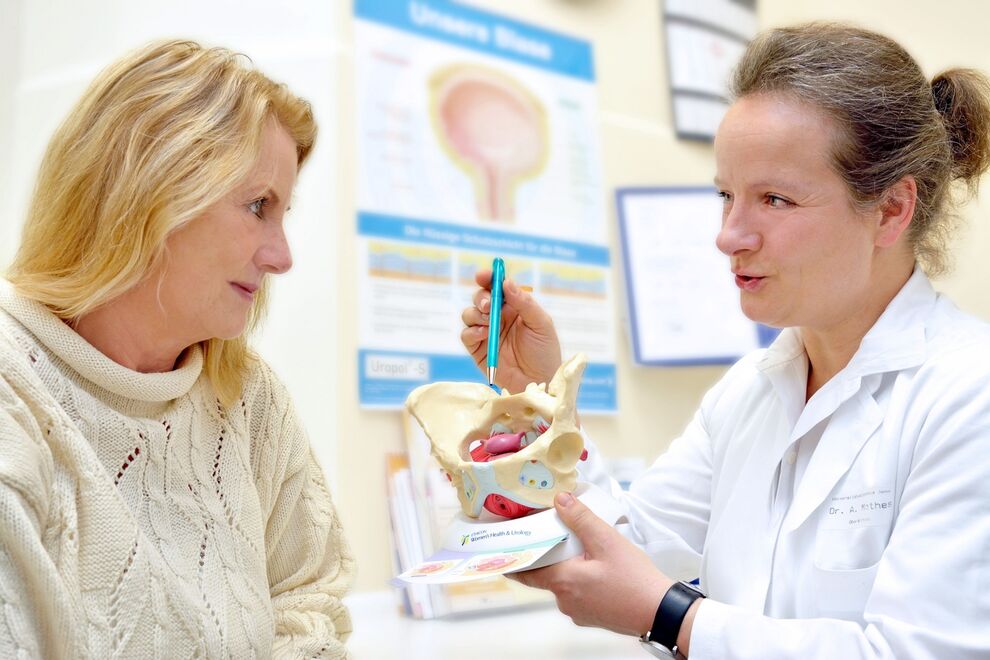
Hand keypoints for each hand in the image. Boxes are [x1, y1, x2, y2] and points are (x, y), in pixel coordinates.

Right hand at [460, 269, 561, 393]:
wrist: (539, 382)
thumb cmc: (545, 352)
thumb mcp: (541, 324)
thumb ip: (524, 302)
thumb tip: (506, 282)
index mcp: (514, 307)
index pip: (498, 287)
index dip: (489, 278)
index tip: (483, 275)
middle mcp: (498, 317)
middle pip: (480, 298)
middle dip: (480, 297)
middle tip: (488, 306)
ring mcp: (486, 333)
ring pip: (469, 314)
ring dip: (476, 314)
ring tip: (489, 323)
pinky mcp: (478, 349)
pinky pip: (466, 335)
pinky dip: (472, 331)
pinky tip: (484, 335)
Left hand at [511, 492, 672, 636]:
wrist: (661, 612)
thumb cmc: (635, 580)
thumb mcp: (606, 541)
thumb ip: (581, 519)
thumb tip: (560, 500)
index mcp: (563, 582)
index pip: (527, 571)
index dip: (517, 558)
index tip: (507, 549)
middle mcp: (565, 601)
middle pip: (548, 574)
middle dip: (552, 555)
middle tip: (557, 535)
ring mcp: (579, 612)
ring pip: (565, 583)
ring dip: (570, 567)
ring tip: (585, 549)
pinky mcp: (592, 616)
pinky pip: (579, 594)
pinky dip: (583, 580)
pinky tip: (599, 569)